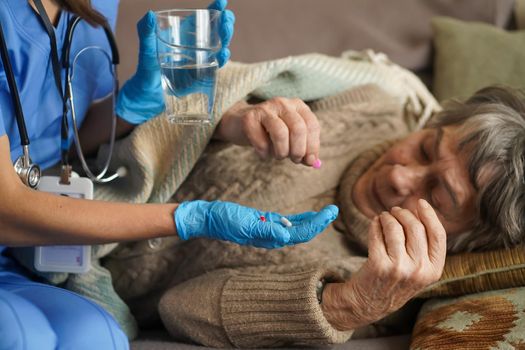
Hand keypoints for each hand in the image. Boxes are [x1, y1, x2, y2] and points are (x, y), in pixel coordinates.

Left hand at [116, 1, 234, 124]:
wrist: (148, 96)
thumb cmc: (146, 70)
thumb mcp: (146, 50)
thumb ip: (145, 32)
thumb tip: (150, 15)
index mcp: (184, 35)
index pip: (202, 19)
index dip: (213, 9)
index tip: (222, 1)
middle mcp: (195, 46)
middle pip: (216, 31)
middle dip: (225, 23)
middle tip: (227, 19)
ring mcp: (201, 61)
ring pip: (220, 47)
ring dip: (226, 39)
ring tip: (226, 33)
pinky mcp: (202, 76)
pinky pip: (216, 66)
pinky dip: (222, 59)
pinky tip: (224, 54)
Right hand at [174, 200, 337, 247]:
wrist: (209, 218)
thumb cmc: (225, 221)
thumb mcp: (245, 224)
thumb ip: (265, 229)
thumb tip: (286, 233)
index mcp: (270, 238)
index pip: (300, 233)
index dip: (317, 223)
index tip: (330, 212)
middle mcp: (273, 236)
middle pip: (303, 232)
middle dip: (320, 222)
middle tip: (334, 209)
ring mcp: (269, 230)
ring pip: (297, 228)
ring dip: (313, 221)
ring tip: (327, 212)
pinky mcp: (264, 223)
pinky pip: (287, 223)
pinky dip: (299, 219)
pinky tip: (307, 216)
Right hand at [215, 98, 320, 166]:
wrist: (239, 124)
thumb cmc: (269, 133)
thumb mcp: (290, 140)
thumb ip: (304, 150)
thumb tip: (313, 162)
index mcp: (298, 106)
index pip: (312, 125)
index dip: (313, 146)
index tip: (308, 160)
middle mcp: (283, 103)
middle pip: (298, 129)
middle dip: (298, 150)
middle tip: (294, 160)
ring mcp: (265, 108)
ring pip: (281, 133)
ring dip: (282, 152)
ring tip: (278, 156)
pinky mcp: (249, 118)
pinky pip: (261, 141)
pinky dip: (264, 153)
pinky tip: (263, 153)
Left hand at [321, 199, 445, 329]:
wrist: (368, 303)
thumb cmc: (394, 280)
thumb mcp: (418, 270)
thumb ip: (423, 246)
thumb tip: (420, 209)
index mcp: (434, 271)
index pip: (438, 235)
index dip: (430, 215)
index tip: (420, 202)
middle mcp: (419, 271)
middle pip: (416, 227)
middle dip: (404, 213)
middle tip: (394, 211)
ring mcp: (399, 268)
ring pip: (395, 228)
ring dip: (387, 217)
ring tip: (383, 217)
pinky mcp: (378, 265)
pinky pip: (377, 233)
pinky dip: (375, 224)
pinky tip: (374, 223)